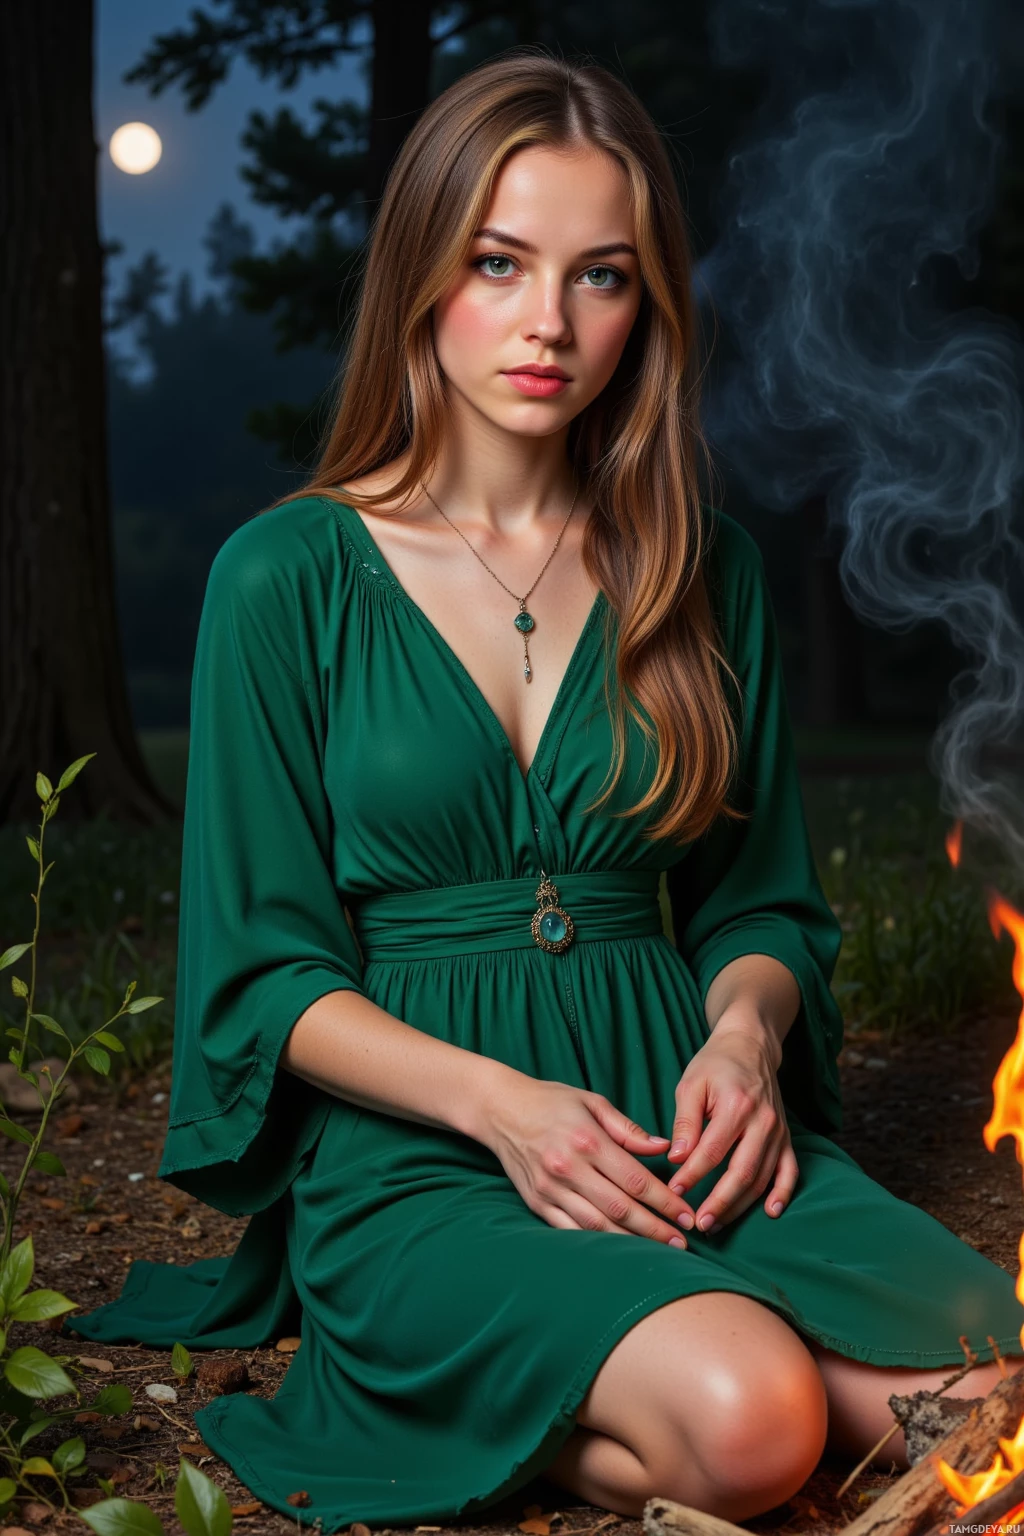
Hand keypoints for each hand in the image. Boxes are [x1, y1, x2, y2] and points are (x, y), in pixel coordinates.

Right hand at [479, 1073, 697, 1248]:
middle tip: (683, 1243)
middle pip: (620, 1208)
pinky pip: (569, 1231)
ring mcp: (550, 1189)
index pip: (635, 1180)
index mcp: (587, 1140)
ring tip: (658, 1253)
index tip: (687, 1215)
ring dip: (630, 1243)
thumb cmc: (551, 1101)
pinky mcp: (537, 1202)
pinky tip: (617, 1252)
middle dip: (655, 1229)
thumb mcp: (592, 1102)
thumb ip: (628, 1129)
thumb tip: (663, 1148)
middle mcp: (568, 1167)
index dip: (665, 1201)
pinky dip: (595, 1244)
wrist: (500, 1109)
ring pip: (597, 1226)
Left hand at [665, 1011, 798, 1232]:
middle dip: (719, 1203)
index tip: (674, 1193)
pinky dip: (783, 1193)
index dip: (692, 1176)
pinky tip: (770, 1213)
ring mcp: (778, 1131)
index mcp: (737, 1105)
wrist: (751, 1045)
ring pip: (763, 1178)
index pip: (712, 1151)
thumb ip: (685, 1123)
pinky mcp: (787, 1136)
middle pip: (742, 1172)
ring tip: (718, 1224)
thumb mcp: (691, 1085)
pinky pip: (790, 1170)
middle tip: (699, 1224)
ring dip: (741, 1205)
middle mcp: (763, 1121)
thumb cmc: (715, 1064)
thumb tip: (677, 1159)